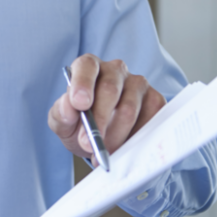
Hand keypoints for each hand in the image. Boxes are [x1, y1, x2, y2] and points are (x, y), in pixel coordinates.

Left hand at [48, 54, 166, 162]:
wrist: (99, 140)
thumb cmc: (78, 124)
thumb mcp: (62, 121)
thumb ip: (61, 113)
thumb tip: (68, 107)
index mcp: (88, 67)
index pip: (86, 66)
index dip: (83, 83)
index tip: (80, 105)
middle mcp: (114, 70)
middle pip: (109, 89)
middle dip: (98, 120)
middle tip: (88, 143)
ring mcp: (138, 84)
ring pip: (129, 109)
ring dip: (115, 135)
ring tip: (103, 151)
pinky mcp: (155, 101)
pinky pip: (150, 120)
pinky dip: (135, 139)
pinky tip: (123, 149)